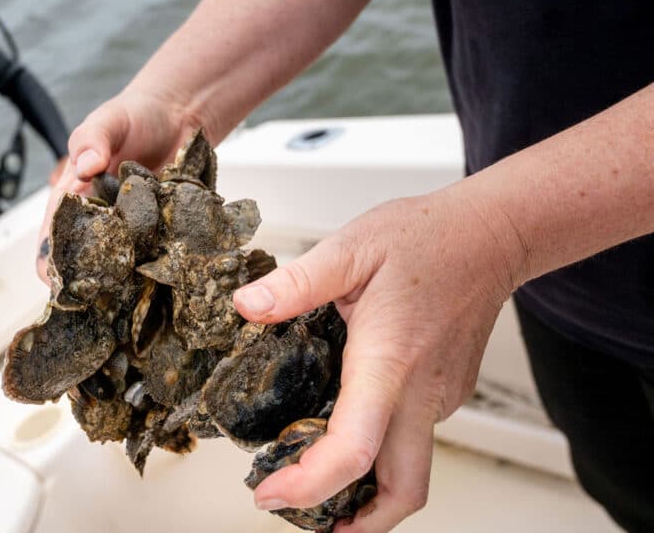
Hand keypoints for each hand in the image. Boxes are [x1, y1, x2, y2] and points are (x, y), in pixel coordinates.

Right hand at [36, 91, 204, 280]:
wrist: (179, 113)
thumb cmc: (133, 116)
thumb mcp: (107, 120)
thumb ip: (92, 140)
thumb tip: (87, 167)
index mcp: (73, 198)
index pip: (54, 238)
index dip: (52, 262)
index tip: (58, 280)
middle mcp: (100, 219)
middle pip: (86, 260)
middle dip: (89, 279)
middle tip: (98, 293)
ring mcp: (132, 228)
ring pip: (122, 264)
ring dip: (125, 277)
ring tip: (129, 289)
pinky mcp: (162, 230)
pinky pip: (157, 253)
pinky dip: (157, 263)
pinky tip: (161, 273)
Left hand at [237, 187, 523, 531]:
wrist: (491, 235)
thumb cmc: (429, 238)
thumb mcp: (351, 247)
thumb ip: (297, 282)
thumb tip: (248, 306)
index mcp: (390, 362)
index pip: (354, 451)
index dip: (310, 486)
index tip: (271, 495)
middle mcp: (422, 393)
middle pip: (401, 492)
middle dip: (355, 522)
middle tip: (297, 514)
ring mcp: (440, 399)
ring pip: (408, 470)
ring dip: (366, 490)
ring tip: (310, 476)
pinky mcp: (446, 394)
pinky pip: (412, 438)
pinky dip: (379, 450)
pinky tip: (342, 423)